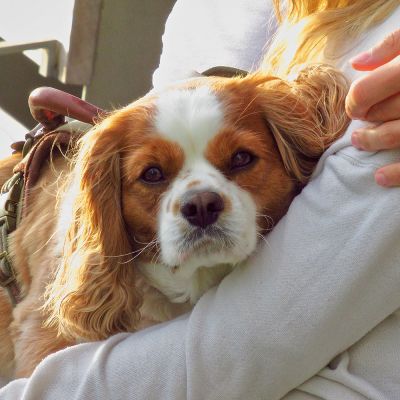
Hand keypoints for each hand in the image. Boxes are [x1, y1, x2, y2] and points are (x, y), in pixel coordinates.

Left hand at [345, 29, 399, 186]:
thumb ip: (392, 46)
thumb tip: (357, 63)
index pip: (366, 91)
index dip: (354, 100)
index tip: (355, 105)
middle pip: (381, 113)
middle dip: (365, 118)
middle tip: (360, 120)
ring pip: (395, 136)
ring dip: (372, 141)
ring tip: (359, 141)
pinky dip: (398, 173)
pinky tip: (380, 177)